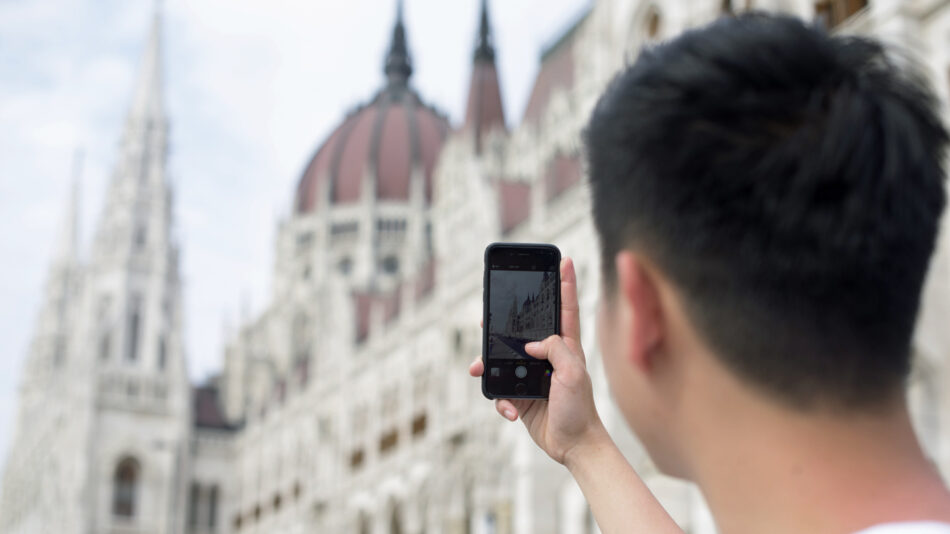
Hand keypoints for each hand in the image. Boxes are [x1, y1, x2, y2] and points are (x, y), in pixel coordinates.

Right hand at [469, 257, 608, 465]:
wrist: (573, 446)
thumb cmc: (580, 409)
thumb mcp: (572, 373)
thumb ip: (555, 349)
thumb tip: (530, 344)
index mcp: (566, 348)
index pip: (565, 310)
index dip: (566, 285)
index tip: (566, 262)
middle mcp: (548, 358)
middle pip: (523, 331)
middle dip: (503, 324)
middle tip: (488, 316)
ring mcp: (533, 376)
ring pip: (503, 360)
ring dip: (488, 365)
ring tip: (477, 368)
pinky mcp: (521, 396)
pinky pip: (501, 390)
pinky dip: (500, 400)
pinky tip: (509, 410)